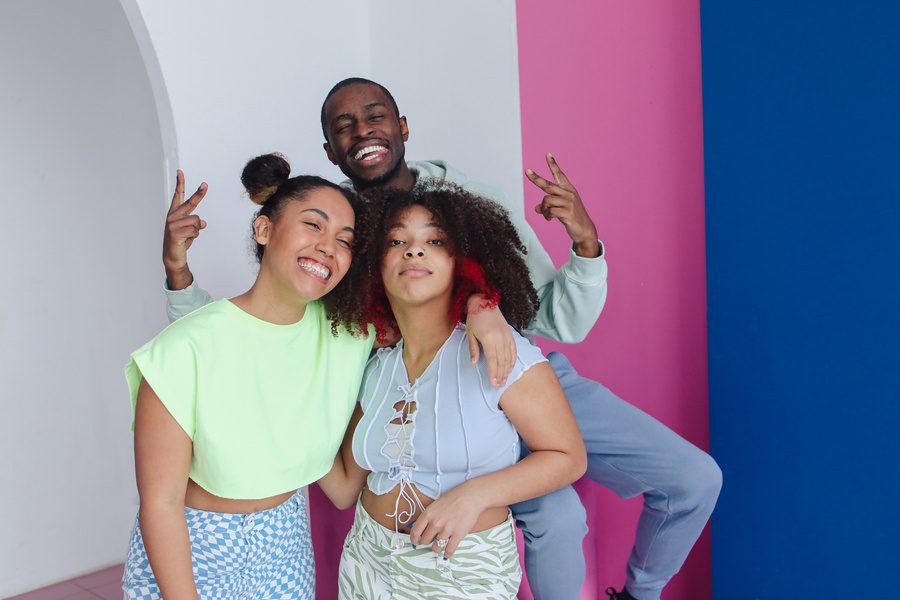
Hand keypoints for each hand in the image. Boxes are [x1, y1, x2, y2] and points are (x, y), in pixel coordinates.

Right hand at [163, 170, 206, 289]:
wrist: (173, 256)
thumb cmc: (181, 241)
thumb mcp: (191, 230)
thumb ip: (196, 223)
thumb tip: (203, 223)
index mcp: (175, 213)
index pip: (178, 196)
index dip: (180, 184)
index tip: (180, 172)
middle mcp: (172, 216)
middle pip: (190, 203)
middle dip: (199, 194)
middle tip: (205, 184)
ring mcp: (172, 224)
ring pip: (197, 221)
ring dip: (197, 229)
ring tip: (188, 235)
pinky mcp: (175, 233)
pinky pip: (194, 230)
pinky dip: (195, 236)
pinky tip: (186, 240)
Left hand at [409, 485, 483, 558]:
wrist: (471, 496)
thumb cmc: (455, 497)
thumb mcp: (436, 504)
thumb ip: (429, 516)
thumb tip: (423, 530)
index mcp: (428, 514)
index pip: (415, 531)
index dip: (414, 539)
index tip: (415, 542)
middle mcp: (436, 523)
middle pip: (425, 540)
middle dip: (428, 541)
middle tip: (432, 538)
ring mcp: (447, 529)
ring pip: (436, 547)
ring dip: (437, 548)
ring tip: (440, 544)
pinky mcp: (458, 535)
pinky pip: (449, 550)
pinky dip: (447, 554)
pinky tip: (447, 553)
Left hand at [465, 296, 515, 388]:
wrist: (484, 303)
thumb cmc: (475, 319)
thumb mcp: (470, 334)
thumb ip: (473, 350)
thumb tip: (474, 364)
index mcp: (489, 338)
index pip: (492, 360)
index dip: (493, 373)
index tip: (493, 384)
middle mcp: (500, 338)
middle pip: (501, 361)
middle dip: (500, 375)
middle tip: (499, 386)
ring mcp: (506, 336)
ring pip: (508, 357)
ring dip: (507, 370)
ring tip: (504, 381)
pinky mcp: (510, 334)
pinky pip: (513, 350)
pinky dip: (512, 360)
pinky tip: (511, 368)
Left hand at [526, 153, 599, 257]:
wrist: (585, 229)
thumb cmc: (571, 217)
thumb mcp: (560, 209)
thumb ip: (548, 206)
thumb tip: (536, 208)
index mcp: (568, 189)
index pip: (559, 174)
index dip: (553, 164)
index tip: (547, 154)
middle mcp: (568, 193)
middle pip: (547, 185)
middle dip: (536, 178)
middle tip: (526, 171)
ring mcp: (569, 202)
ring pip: (546, 201)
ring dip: (543, 209)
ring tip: (547, 215)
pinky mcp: (568, 212)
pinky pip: (549, 212)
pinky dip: (547, 216)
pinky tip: (550, 219)